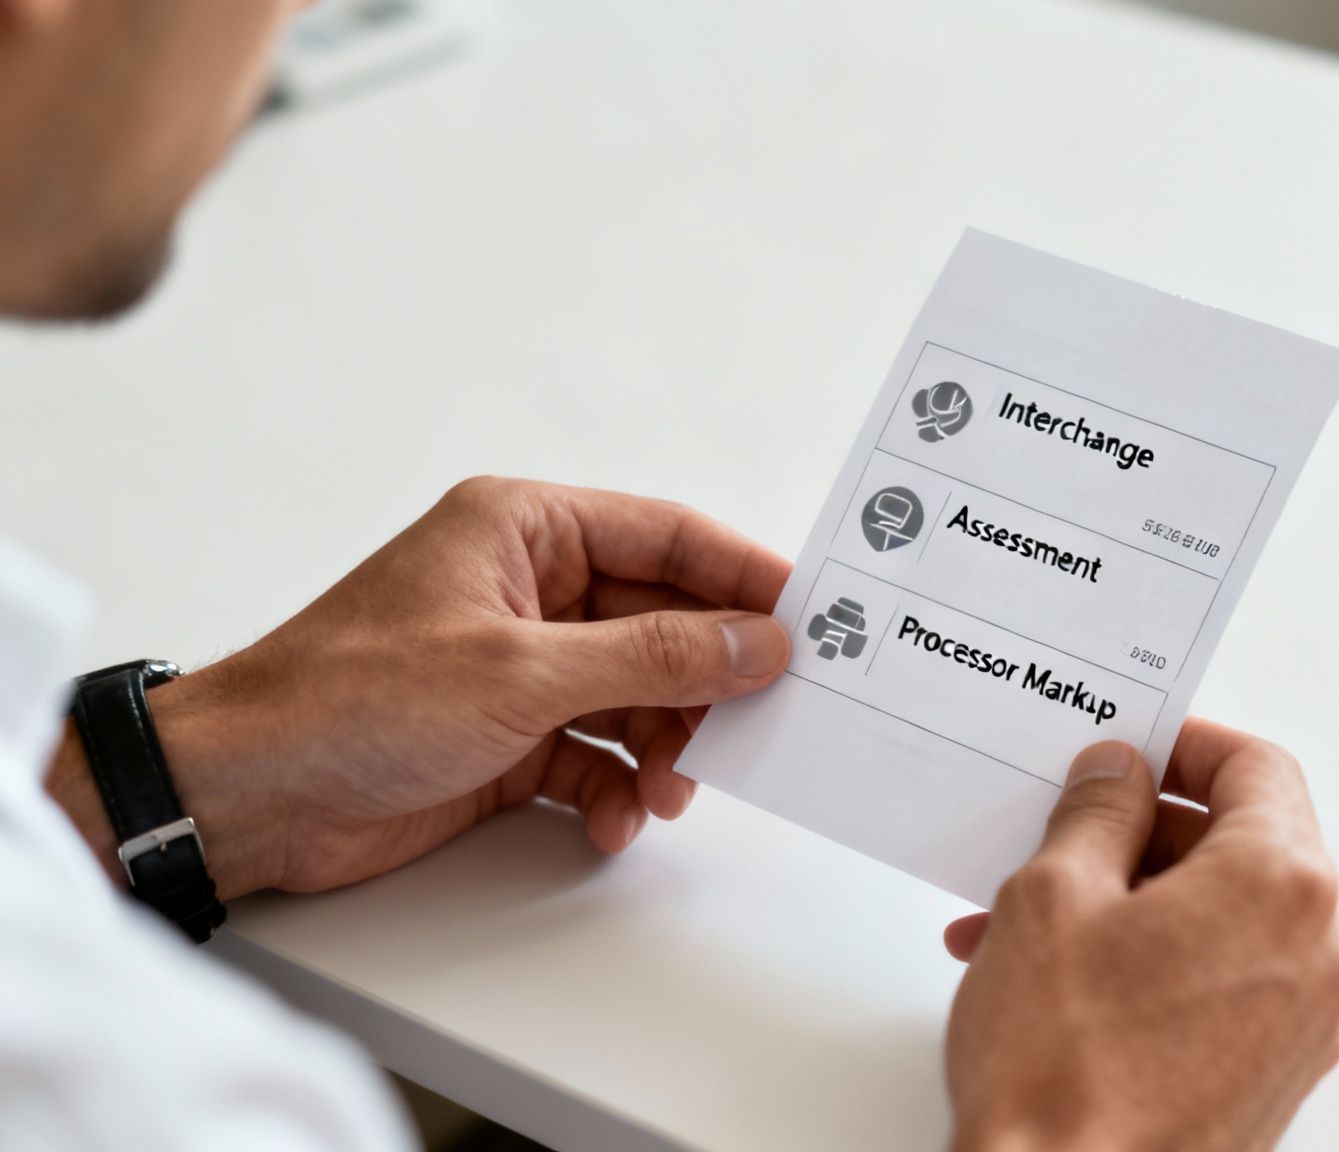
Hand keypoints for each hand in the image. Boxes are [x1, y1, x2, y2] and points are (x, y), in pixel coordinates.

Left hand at [47, 477, 791, 897]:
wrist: (245, 797)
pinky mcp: (508, 738)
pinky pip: (597, 755)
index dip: (744, 576)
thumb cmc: (348, 698)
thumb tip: (754, 641)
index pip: (668, 537)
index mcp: (525, 531)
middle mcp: (529, 590)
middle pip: (664, 623)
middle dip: (708, 682)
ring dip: (665, 748)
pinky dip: (615, 789)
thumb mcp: (521, 672)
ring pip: (640, 696)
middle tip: (763, 725)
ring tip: (668, 790)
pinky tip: (613, 819)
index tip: (812, 619)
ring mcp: (521, 667)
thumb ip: (652, 656)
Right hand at [942, 721, 1338, 1151]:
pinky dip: (1153, 964)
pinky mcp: (1274, 1078)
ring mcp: (1305, 1025)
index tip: (1130, 751)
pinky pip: (1222, 984)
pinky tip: (1063, 980)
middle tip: (1059, 837)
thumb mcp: (1053, 897)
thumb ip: (1096, 812)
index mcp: (1282, 885)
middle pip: (1241, 845)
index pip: (1257, 768)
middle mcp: (1319, 953)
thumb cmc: (1063, 1074)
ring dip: (1130, 904)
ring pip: (1221, 919)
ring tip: (1027, 926)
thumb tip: (1117, 774)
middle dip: (1138, 836)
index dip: (1184, 746)